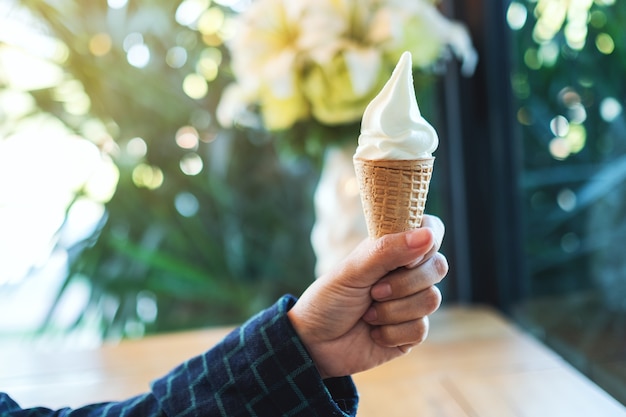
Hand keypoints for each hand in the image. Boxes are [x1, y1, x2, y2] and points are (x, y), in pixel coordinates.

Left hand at [287, 215, 447, 378]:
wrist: (314, 344)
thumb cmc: (329, 300)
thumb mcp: (353, 270)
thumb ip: (388, 250)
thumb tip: (427, 234)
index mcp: (392, 250)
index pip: (430, 229)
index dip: (427, 240)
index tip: (405, 258)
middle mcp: (406, 273)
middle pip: (438, 266)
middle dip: (404, 283)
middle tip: (374, 291)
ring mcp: (411, 303)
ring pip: (431, 299)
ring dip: (393, 310)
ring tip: (367, 314)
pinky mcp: (411, 333)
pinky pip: (420, 328)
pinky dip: (391, 332)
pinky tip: (373, 332)